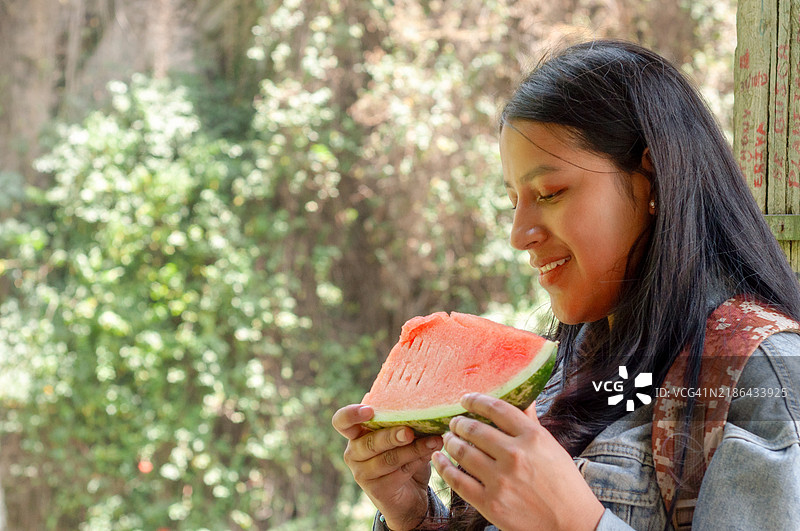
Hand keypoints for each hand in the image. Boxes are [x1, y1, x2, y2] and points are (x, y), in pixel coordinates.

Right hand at [332, 404, 443, 530]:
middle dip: (392, 435)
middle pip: (370, 442)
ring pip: (388, 459)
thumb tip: (423, 408)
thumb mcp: (402, 438)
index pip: (341, 421)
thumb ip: (404, 424)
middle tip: (410, 432)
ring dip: (414, 449)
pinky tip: (431, 453)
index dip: (351, 414)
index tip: (369, 410)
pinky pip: (399, 473)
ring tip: (434, 441)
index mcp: (356, 434)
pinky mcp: (376, 489)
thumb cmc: (403, 458)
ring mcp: (362, 473)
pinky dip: (418, 461)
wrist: (409, 496)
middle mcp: (354, 453)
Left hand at [431, 393, 603, 530]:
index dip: (476, 400)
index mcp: (533, 437)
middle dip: (458, 423)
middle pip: (474, 428)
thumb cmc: (564, 483)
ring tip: (448, 438)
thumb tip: (524, 397)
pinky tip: (438, 458)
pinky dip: (443, 466)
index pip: (496, 408)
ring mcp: (501, 480)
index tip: (465, 399)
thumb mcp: (552, 447)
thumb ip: (531, 423)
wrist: (572, 524)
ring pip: (462, 451)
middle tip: (454, 422)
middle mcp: (515, 455)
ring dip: (450, 441)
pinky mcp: (490, 503)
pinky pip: (457, 480)